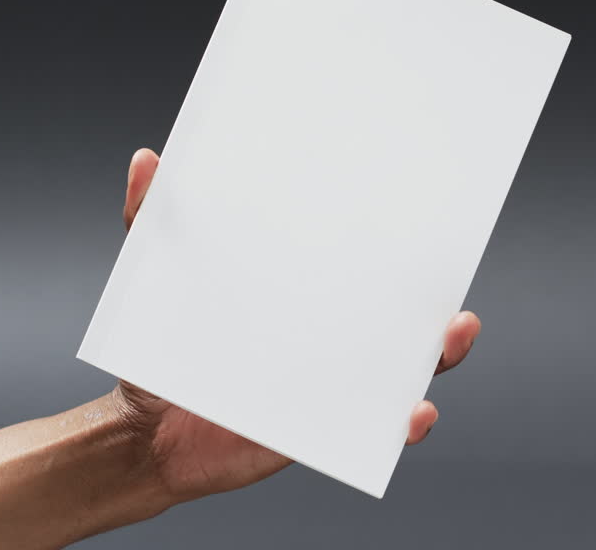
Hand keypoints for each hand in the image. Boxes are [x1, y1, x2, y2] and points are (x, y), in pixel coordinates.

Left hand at [112, 148, 481, 501]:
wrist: (143, 434)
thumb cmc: (157, 351)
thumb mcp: (153, 280)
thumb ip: (149, 222)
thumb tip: (147, 160)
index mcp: (296, 295)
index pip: (358, 264)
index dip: (398, 241)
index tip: (429, 212)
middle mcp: (325, 336)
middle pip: (400, 315)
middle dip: (437, 296)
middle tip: (452, 279)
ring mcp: (329, 383)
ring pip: (403, 368)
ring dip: (439, 353)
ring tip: (450, 336)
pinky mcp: (322, 429)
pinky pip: (376, 429)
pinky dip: (403, 422)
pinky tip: (412, 413)